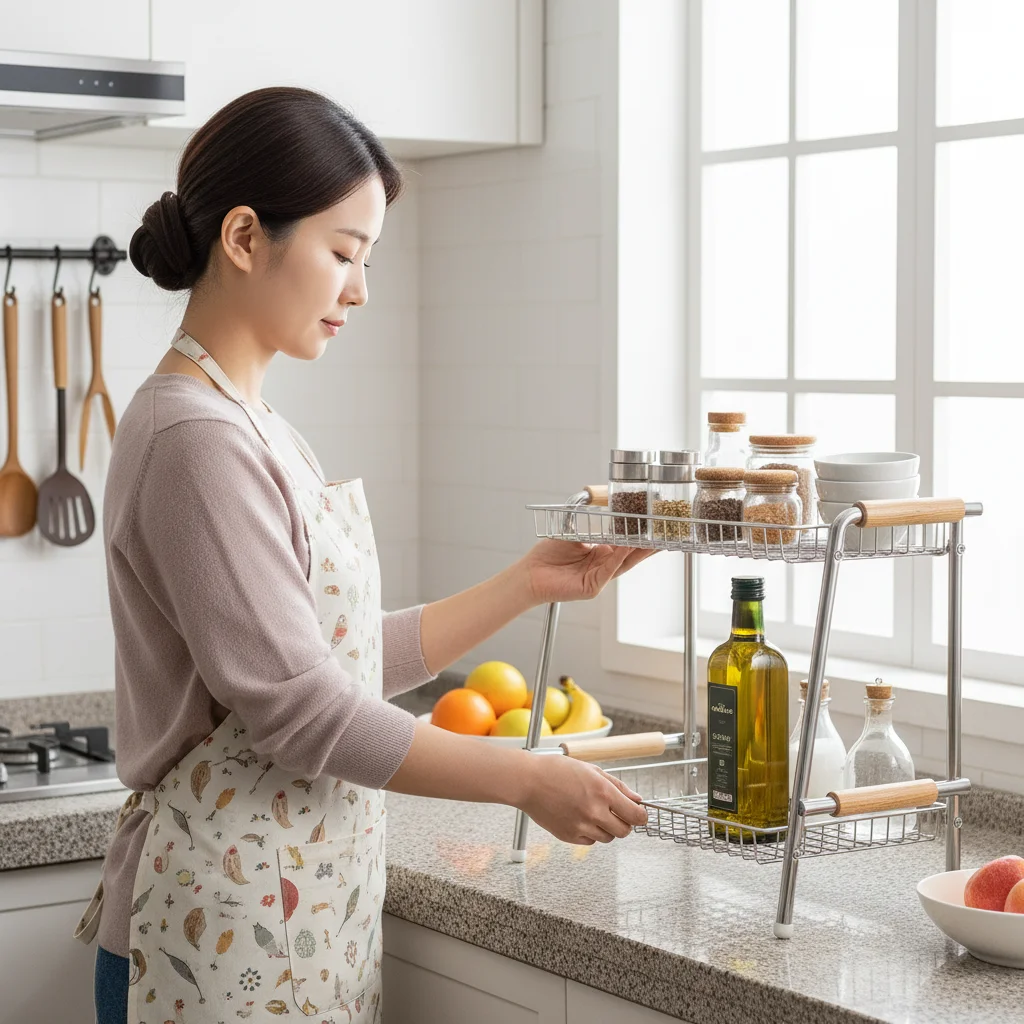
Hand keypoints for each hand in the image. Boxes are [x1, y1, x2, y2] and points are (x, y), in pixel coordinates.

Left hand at [517, 538, 657, 605]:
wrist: (530, 573)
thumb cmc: (548, 555)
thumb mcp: (573, 535)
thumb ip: (591, 525)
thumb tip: (602, 504)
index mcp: (599, 554)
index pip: (625, 545)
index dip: (639, 537)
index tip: (654, 527)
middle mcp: (602, 567)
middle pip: (630, 556)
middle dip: (648, 546)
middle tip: (666, 536)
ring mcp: (598, 579)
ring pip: (622, 564)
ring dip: (637, 552)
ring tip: (652, 540)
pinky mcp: (591, 588)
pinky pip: (607, 571)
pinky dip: (617, 559)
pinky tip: (626, 548)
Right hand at [519, 755, 646, 844]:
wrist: (528, 781)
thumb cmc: (556, 770)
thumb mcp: (591, 770)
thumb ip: (617, 786)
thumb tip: (636, 799)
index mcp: (603, 791)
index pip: (636, 815)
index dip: (641, 816)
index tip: (640, 814)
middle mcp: (594, 811)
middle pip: (625, 831)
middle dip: (625, 823)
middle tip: (617, 813)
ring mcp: (581, 826)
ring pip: (608, 838)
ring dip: (607, 828)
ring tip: (594, 813)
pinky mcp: (569, 836)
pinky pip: (590, 841)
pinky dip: (590, 832)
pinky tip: (580, 818)